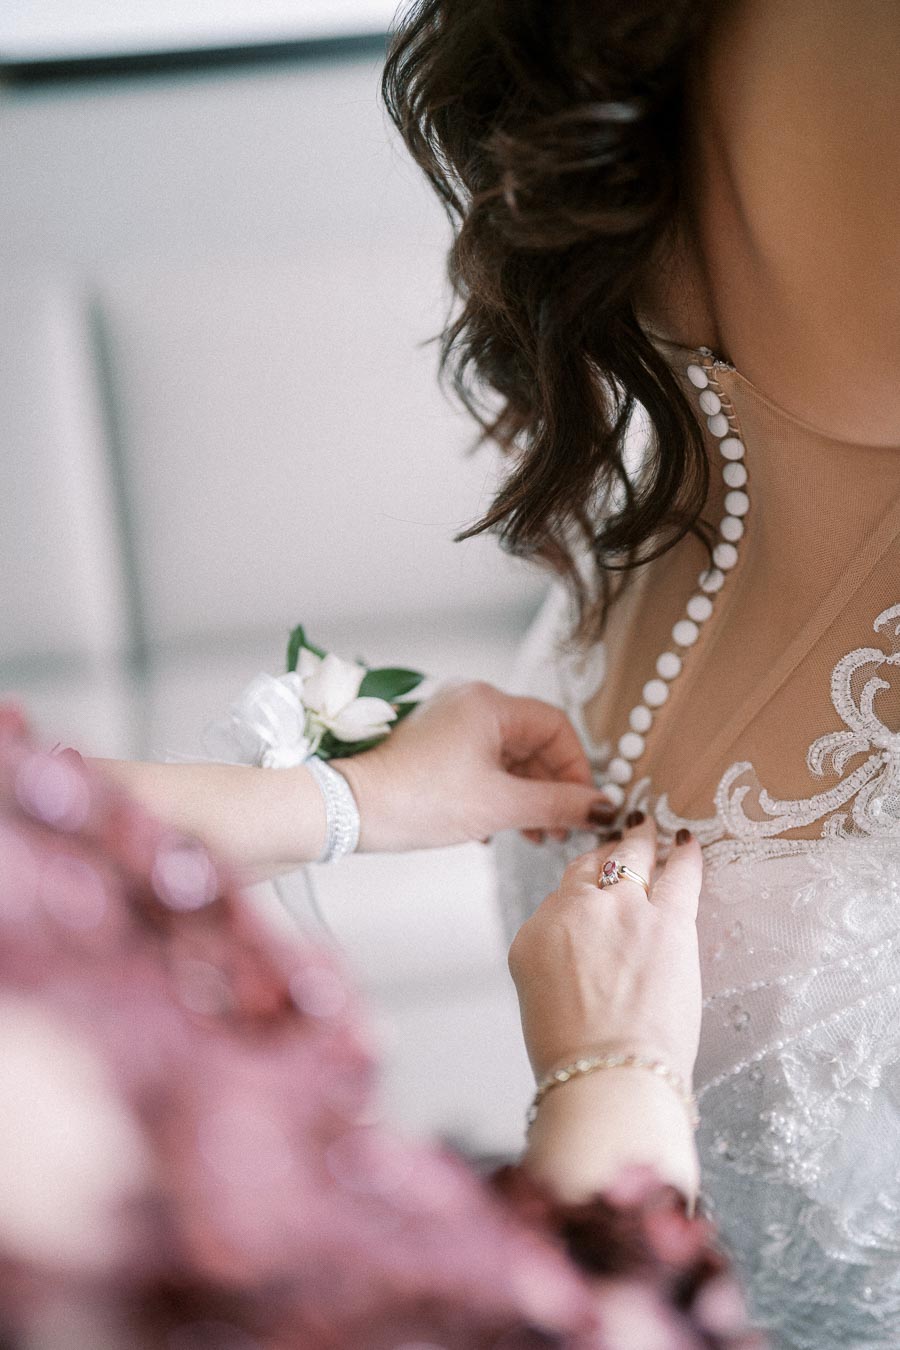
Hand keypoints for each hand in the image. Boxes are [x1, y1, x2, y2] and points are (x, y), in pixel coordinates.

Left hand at [333, 681, 611, 852]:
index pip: (556, 726)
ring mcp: (450, 723)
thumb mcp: (497, 806)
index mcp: (488, 704)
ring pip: (508, 757)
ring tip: (532, 836)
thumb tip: (602, 808)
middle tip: (559, 830)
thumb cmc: (415, 800)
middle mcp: (470, 703)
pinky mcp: (434, 746)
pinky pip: (482, 764)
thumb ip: (556, 805)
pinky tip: (497, 830)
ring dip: (525, 796)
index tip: (583, 807)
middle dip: (551, 788)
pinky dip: (498, 794)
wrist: (346, 810)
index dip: (576, 768)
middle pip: (533, 742)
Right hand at [508, 814, 702, 1086]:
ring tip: (649, 828)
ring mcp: (622, 909)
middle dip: (608, 855)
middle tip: (621, 845)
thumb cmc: (575, 1058)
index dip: (581, 886)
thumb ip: (558, 962)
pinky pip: (680, 873)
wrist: (608, 1077)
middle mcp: (574, 911)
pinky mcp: (667, 920)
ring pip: (632, 857)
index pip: (561, 894)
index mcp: (534, 935)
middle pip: (592, 867)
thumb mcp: (539, 1001)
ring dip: (641, 840)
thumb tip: (585, 954)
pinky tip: (687, 841)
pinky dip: (685, 854)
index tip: (593, 884)